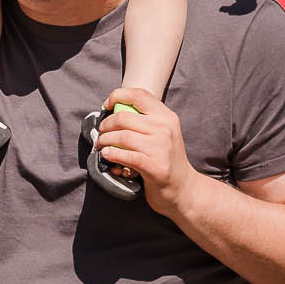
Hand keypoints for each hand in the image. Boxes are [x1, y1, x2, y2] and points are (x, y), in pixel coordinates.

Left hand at [97, 88, 202, 215]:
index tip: (107, 105)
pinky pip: (125, 155)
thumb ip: (145, 120)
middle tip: (101, 133)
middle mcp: (165, 128)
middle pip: (124, 117)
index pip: (139, 95)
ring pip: (121, 136)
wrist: (183, 188)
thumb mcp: (163, 133)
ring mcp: (160, 147)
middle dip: (105, 125)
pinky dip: (111, 154)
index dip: (117, 96)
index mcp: (166, 116)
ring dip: (105, 141)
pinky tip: (107, 155)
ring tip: (102, 146)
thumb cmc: (166, 159)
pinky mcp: (154, 166)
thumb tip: (114, 110)